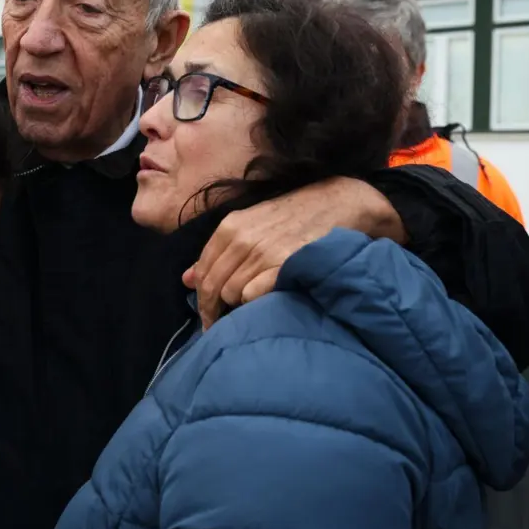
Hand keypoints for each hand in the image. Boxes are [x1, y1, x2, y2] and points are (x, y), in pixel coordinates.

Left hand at [185, 177, 404, 328]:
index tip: (207, 317)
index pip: (202, 271)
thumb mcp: (252, 224)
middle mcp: (242, 239)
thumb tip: (187, 279)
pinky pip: (253, 295)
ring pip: (232, 294)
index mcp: (229, 227)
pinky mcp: (284, 265)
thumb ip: (218, 252)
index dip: (202, 299)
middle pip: (214, 286)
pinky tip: (266, 302)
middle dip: (213, 310)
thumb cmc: (296, 216)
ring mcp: (263, 252)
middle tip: (220, 326)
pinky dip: (256, 302)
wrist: (342, 203)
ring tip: (250, 309)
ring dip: (238, 306)